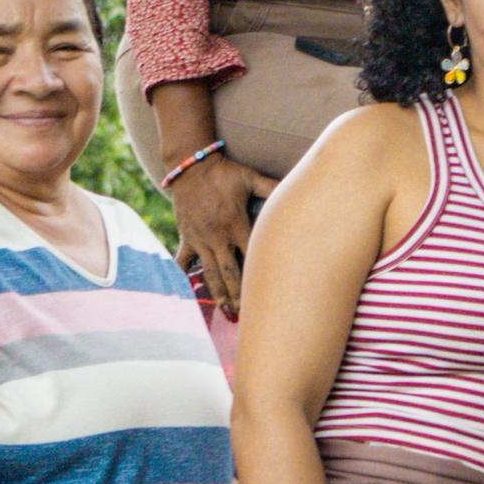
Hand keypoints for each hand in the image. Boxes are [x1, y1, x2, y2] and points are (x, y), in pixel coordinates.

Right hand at [167, 152, 273, 319]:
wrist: (190, 166)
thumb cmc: (224, 173)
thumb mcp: (250, 178)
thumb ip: (272, 187)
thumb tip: (301, 186)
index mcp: (236, 224)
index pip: (251, 255)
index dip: (260, 275)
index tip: (269, 293)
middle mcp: (218, 236)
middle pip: (230, 272)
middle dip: (238, 295)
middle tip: (246, 317)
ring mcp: (200, 239)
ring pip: (209, 273)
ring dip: (217, 294)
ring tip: (225, 312)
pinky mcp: (186, 238)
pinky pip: (182, 262)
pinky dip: (183, 278)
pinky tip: (187, 295)